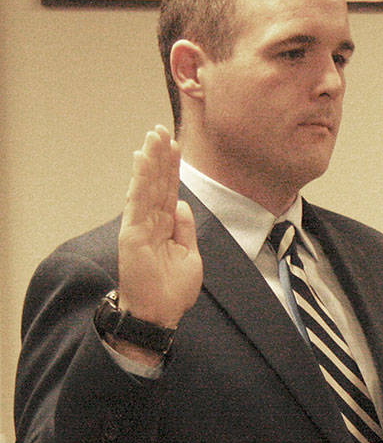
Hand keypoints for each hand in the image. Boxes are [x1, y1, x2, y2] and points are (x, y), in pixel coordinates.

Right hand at [116, 126, 202, 328]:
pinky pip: (137, 201)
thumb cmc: (172, 290)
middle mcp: (150, 222)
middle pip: (157, 183)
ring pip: (147, 186)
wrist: (159, 314)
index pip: (169, 190)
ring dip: (150, 160)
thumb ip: (185, 228)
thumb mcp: (190, 255)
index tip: (174, 144)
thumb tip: (182, 204)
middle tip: (161, 128)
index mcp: (164, 226)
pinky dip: (140, 179)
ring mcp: (139, 226)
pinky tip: (141, 159)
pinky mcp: (132, 233)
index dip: (172, 168)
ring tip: (153, 135)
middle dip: (160, 156)